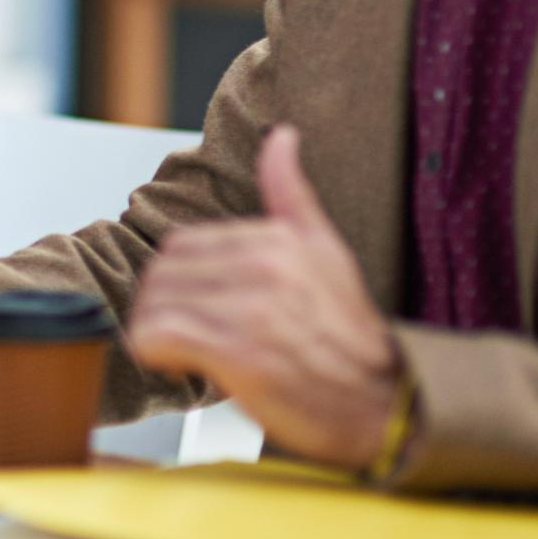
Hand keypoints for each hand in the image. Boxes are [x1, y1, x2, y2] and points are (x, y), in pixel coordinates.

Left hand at [127, 125, 401, 470]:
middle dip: (162, 306)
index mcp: (277, 240)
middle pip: (162, 272)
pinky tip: (179, 366)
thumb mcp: (326, 251)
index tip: (201, 308)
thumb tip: (280, 134)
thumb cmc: (348, 334)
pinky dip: (153, 352)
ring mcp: (251, 309)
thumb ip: (290, 192)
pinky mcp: (237, 352)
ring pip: (154, 303)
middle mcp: (264, 267)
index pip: (182, 244)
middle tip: (186, 335)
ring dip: (156, 333)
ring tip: (185, 353)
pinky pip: (156, 334)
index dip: (180, 280)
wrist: (384, 404)